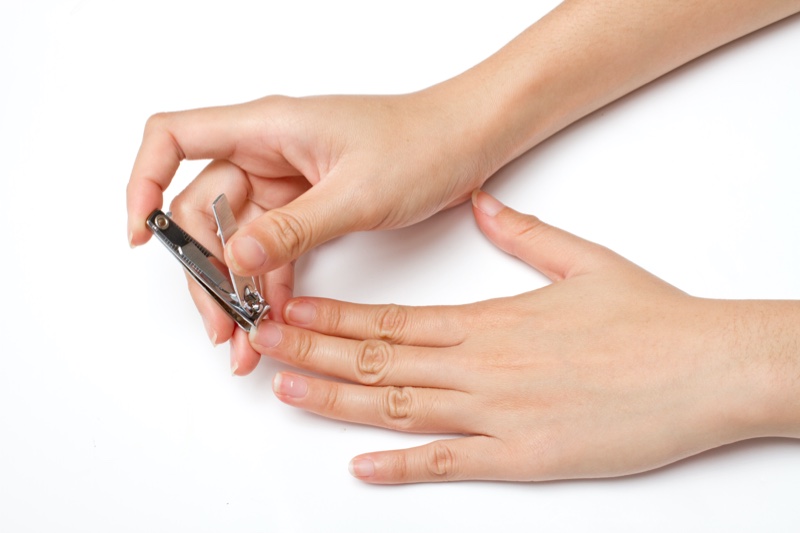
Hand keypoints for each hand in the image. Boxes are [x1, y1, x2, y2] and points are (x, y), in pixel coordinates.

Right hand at [126, 92, 495, 366]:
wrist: (468, 142)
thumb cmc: (422, 144)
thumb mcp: (356, 193)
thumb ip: (293, 228)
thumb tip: (236, 256)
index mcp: (267, 129)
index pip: (173, 138)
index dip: (143, 183)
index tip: (141, 237)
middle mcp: (267, 152)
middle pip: (203, 209)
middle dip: (205, 270)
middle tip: (221, 324)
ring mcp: (286, 182)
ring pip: (238, 239)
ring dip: (238, 288)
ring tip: (247, 340)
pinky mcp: (307, 207)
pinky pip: (274, 249)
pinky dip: (271, 284)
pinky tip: (275, 320)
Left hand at [247, 190, 798, 482]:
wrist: (708, 367)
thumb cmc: (650, 318)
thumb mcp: (583, 260)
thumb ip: (522, 233)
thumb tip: (482, 204)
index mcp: (489, 319)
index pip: (390, 317)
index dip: (332, 315)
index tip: (291, 308)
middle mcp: (481, 366)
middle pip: (378, 358)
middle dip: (312, 350)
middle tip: (261, 343)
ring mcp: (497, 415)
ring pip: (397, 407)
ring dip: (336, 399)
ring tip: (286, 390)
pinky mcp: (524, 458)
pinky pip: (448, 464)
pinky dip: (400, 468)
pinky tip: (360, 468)